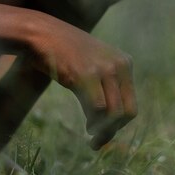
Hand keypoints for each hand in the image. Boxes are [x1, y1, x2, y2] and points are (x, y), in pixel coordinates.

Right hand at [28, 13, 137, 148]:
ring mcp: (103, 68)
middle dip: (114, 131)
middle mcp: (119, 64)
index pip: (131, 103)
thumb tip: (116, 120)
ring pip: (113, 113)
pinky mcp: (86, 75)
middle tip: (99, 141)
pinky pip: (97, 108)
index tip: (106, 131)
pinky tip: (87, 126)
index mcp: (125, 61)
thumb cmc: (66, 52)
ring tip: (93, 139)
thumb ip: (108, 84)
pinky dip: (93, 122)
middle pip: (127, 111)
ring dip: (104, 132)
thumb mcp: (95, 63)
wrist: (42, 34)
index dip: (120, 123)